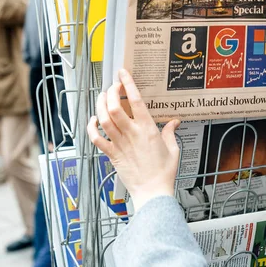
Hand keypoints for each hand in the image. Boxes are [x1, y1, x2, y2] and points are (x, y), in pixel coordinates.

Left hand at [87, 69, 180, 211]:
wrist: (153, 192)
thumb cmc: (163, 173)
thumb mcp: (173, 149)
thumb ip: (171, 133)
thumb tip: (174, 122)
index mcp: (148, 130)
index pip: (136, 101)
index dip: (128, 84)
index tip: (123, 73)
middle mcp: (132, 134)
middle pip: (115, 107)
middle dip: (111, 92)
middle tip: (112, 86)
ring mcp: (120, 144)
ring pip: (104, 119)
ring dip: (100, 105)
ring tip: (102, 97)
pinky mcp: (112, 155)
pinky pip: (96, 139)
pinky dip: (91, 127)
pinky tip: (93, 120)